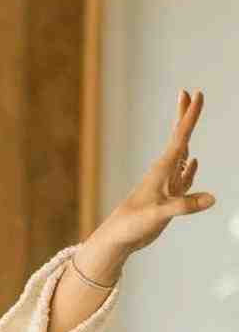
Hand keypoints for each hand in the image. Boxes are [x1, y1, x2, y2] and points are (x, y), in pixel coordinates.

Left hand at [98, 88, 215, 260]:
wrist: (120, 237)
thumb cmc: (133, 223)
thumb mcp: (160, 213)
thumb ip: (184, 205)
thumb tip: (210, 199)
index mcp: (163, 169)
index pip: (181, 136)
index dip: (190, 115)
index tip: (197, 94)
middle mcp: (165, 172)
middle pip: (179, 137)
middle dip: (185, 116)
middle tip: (190, 95)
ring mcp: (166, 184)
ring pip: (181, 155)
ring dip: (187, 137)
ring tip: (190, 120)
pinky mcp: (168, 198)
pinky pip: (183, 178)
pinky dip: (190, 170)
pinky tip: (193, 163)